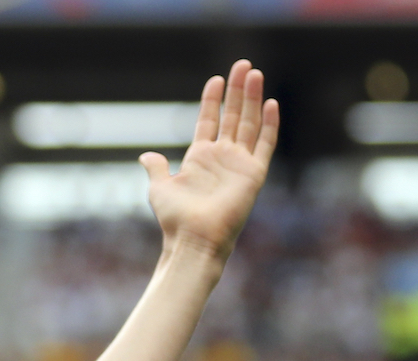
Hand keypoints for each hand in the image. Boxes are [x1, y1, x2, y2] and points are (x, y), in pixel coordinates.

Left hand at [141, 60, 278, 261]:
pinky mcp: (254, 174)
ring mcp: (239, 164)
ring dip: (252, 98)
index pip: (209, 120)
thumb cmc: (175, 218)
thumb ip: (156, 168)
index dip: (212, 100)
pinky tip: (270, 103)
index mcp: (200, 158)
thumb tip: (146, 156)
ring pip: (250, 124)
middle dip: (237, 90)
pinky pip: (265, 145)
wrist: (193, 238)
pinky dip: (269, 125)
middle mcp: (222, 157)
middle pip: (233, 116)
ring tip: (255, 73)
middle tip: (242, 64)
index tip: (216, 78)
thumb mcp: (159, 187)